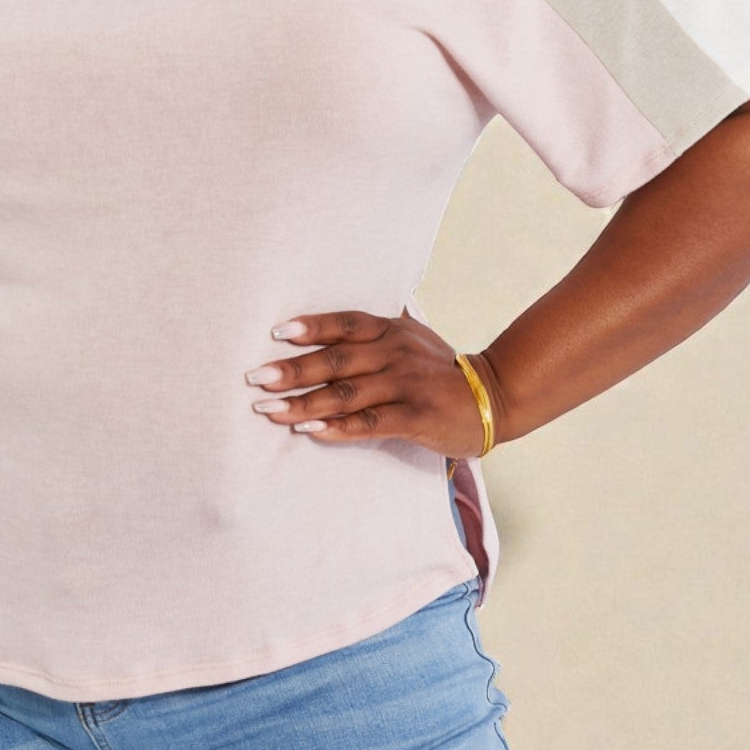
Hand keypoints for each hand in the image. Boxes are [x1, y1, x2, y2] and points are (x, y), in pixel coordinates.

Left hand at [244, 307, 490, 459]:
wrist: (495, 397)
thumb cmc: (440, 370)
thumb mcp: (412, 338)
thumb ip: (377, 329)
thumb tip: (335, 319)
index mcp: (391, 331)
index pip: (345, 323)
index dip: (311, 326)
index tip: (276, 333)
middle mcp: (395, 353)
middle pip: (335, 360)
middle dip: (292, 370)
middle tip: (255, 378)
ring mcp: (405, 385)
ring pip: (345, 394)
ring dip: (303, 403)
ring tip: (268, 409)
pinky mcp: (415, 417)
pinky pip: (368, 423)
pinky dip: (336, 427)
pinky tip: (309, 430)